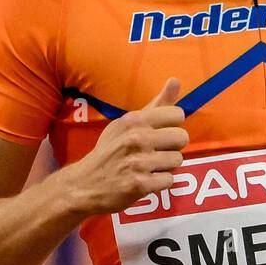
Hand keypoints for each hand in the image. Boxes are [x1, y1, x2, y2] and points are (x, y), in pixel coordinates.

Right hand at [65, 78, 188, 217]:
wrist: (84, 184)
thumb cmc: (109, 150)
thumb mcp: (126, 123)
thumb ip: (156, 104)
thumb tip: (176, 80)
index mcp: (134, 120)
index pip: (177, 114)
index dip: (172, 126)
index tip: (160, 133)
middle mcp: (137, 138)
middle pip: (182, 137)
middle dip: (172, 146)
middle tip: (155, 152)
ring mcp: (139, 162)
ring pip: (177, 159)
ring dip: (166, 166)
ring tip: (149, 167)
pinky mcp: (140, 184)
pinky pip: (169, 180)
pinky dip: (159, 183)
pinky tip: (145, 180)